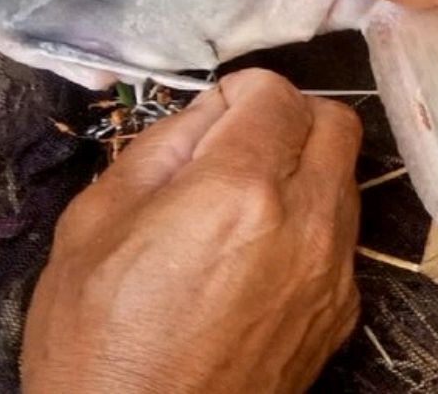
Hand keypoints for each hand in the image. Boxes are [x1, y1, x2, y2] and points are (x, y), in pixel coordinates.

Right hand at [21, 70, 361, 393]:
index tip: (213, 114)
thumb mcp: (93, 226)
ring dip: (304, 169)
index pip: (277, 93)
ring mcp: (331, 270)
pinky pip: (341, 236)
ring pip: (345, 178)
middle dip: (288, 118)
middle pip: (334, 123)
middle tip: (238, 144)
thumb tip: (207, 111)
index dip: (240, 93)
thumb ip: (159, 148)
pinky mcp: (340, 310)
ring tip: (242, 204)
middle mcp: (304, 223)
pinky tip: (257, 253)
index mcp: (239, 191)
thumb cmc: (98, 345)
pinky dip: (310, 224)